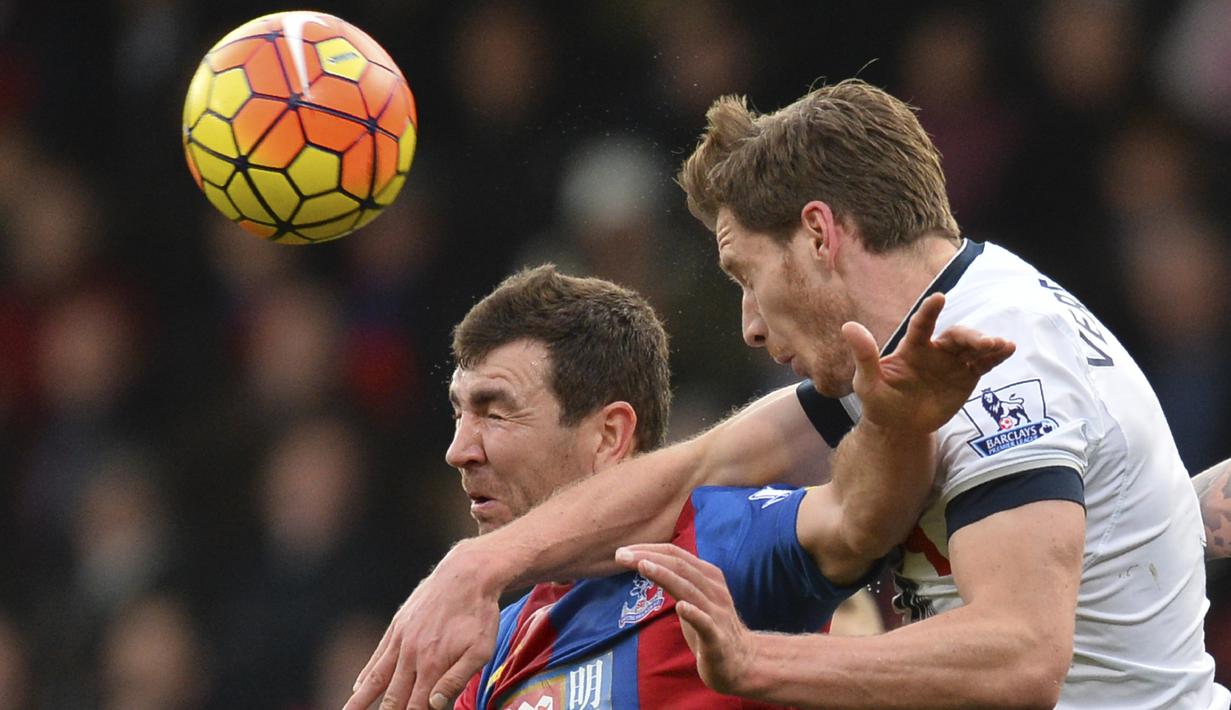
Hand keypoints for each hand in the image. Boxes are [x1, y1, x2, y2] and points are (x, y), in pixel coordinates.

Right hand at [344, 542, 500, 709]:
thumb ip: (456, 679)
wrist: (468, 573)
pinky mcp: (398, 625)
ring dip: (360, 701)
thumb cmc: (480, 614)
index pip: (416, 706)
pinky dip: (366, 673)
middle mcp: (411, 655)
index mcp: (432, 665)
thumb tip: (433, 704)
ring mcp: (401, 639)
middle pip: (392, 697)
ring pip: (376, 678)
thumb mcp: (481, 650)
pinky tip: (358, 687)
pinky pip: (378, 654)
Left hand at [615, 544, 756, 695]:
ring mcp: (716, 613)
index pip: (676, 555)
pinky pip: (706, 623)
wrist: (741, 660)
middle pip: (680, 566)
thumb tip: (644, 562)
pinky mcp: (717, 638)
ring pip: (690, 590)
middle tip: (620, 555)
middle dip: (649, 557)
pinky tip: (681, 607)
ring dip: (665, 576)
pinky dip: (694, 613)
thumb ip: (675, 580)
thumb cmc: (710, 626)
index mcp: (708, 576)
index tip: (623, 550)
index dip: (649, 549)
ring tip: (642, 566)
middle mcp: (714, 590)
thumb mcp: (693, 597)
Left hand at [845, 293, 1014, 432]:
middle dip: (970, 336)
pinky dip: (996, 357)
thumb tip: (848, 326)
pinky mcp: (966, 377)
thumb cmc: (879, 402)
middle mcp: (935, 351)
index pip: (922, 325)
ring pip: (973, 348)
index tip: (939, 297)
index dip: (930, 311)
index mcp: (912, 348)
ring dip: (987, 344)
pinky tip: (1008, 349)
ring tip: (1001, 345)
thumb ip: (863, 356)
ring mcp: (952, 363)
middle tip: (984, 342)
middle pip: (955, 336)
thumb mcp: (866, 382)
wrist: (898, 427)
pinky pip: (983, 364)